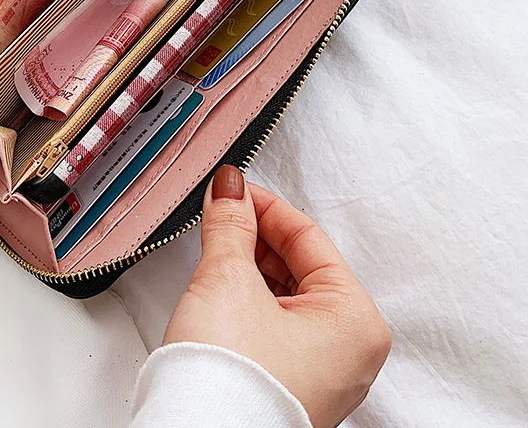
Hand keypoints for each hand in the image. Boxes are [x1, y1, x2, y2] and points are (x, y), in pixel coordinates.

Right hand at [164, 166, 390, 427]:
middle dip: (257, 236)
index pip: (309, 238)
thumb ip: (230, 226)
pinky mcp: (293, 383)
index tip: (232, 189)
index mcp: (355, 320)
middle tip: (221, 213)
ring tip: (218, 244)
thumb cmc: (230, 382)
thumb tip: (229, 190)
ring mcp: (323, 371)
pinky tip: (224, 282)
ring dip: (251, 264)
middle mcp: (349, 350)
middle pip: (301, 265)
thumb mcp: (227, 281)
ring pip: (288, 294)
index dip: (264, 206)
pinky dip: (252, 297)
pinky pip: (279, 323)